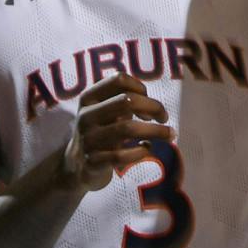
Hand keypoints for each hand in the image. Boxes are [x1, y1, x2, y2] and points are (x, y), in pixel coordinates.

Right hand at [63, 75, 171, 191]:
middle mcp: (85, 116)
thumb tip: (155, 108)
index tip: (149, 99)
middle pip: (126, 101)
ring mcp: (87, 140)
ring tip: (170, 134)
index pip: (118, 80)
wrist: (76, 167)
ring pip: (128, 128)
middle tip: (165, 117)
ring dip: (156, 131)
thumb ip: (127, 100)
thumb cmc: (101, 131)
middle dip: (153, 107)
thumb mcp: (106, 110)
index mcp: (89, 98)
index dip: (140, 87)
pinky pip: (122, 155)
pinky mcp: (92, 162)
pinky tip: (147, 148)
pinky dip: (141, 151)